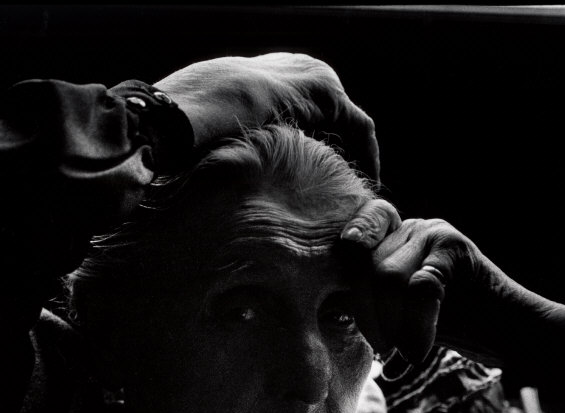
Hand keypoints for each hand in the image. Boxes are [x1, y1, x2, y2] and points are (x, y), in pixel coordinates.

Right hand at [154, 53, 379, 179]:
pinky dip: (366, 155)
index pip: (307, 112)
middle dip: (340, 152)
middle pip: (332, 119)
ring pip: (348, 124)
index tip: (321, 179)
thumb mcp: (224, 130)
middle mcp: (297, 70)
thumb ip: (244, 141)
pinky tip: (363, 183)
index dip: (317, 146)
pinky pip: (360, 128)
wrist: (201, 106)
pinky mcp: (330, 94)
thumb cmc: (199, 124)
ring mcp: (316, 77)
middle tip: (343, 188)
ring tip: (355, 191)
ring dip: (355, 157)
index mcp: (272, 76)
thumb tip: (237, 172)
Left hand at [340, 200, 564, 375]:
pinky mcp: (455, 248)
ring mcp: (434, 232)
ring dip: (390, 325)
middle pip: (364, 266)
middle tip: (382, 348)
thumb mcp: (399, 311)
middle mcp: (412, 227)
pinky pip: (419, 288)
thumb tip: (321, 306)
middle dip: (366, 314)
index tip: (337, 302)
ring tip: (402, 351)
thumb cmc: (452, 326)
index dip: (344, 266)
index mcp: (395, 237)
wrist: (511, 333)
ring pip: (387, 277)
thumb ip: (368, 300)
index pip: (354, 237)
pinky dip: (416, 326)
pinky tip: (419, 350)